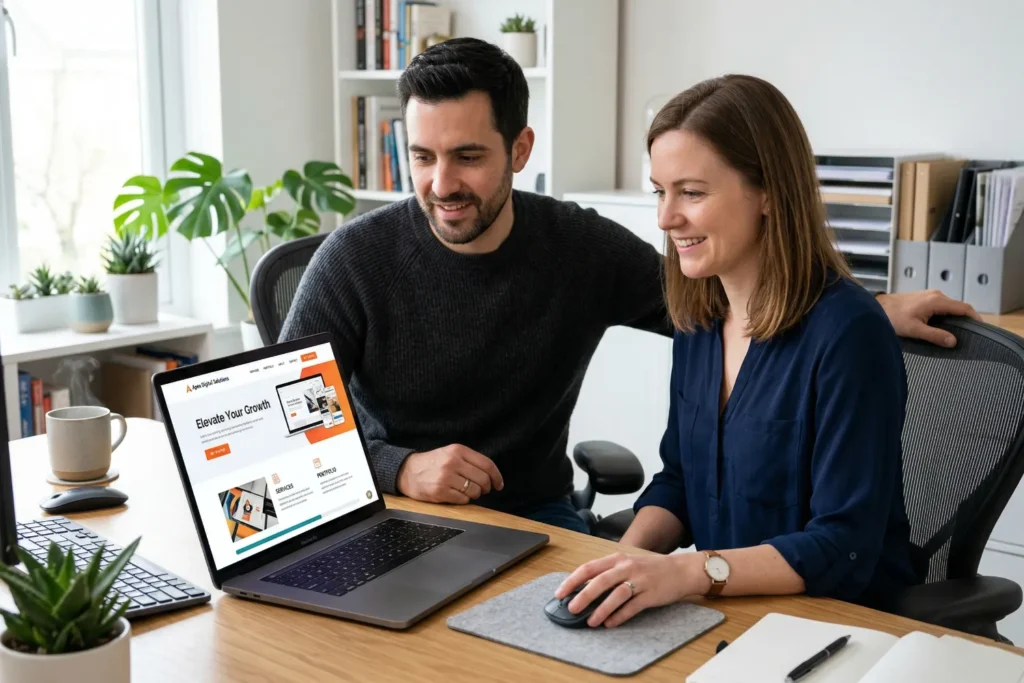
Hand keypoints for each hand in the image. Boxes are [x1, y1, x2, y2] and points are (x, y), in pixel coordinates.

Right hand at [396, 444, 502, 503]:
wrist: (407, 471)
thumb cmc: (432, 463)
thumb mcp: (450, 453)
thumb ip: (469, 460)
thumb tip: (491, 476)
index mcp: (458, 450)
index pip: (487, 464)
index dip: (496, 476)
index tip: (499, 484)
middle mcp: (452, 462)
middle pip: (483, 479)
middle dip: (486, 488)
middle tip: (482, 490)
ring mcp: (446, 477)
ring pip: (474, 491)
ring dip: (474, 494)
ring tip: (466, 491)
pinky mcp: (440, 491)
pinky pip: (463, 500)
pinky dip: (463, 500)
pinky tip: (456, 495)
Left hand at [553, 552, 707, 628]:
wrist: (680, 570)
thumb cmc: (650, 569)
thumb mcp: (627, 564)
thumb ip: (608, 574)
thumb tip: (583, 591)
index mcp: (617, 559)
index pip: (589, 568)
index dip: (573, 580)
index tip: (560, 593)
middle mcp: (627, 567)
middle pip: (600, 581)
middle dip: (583, 596)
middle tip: (572, 609)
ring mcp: (640, 580)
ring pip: (616, 594)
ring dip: (601, 609)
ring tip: (591, 621)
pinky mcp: (651, 594)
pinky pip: (633, 606)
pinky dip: (620, 616)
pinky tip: (610, 624)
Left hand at [876, 290, 980, 347]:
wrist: (876, 308)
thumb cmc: (893, 318)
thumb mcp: (914, 330)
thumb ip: (935, 335)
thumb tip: (953, 342)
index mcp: (937, 301)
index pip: (964, 308)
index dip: (975, 318)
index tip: (982, 330)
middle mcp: (936, 295)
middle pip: (958, 307)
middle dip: (966, 320)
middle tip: (971, 335)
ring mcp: (930, 295)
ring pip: (950, 307)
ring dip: (956, 318)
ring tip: (959, 333)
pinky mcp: (924, 298)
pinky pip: (941, 306)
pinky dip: (946, 316)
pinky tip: (944, 327)